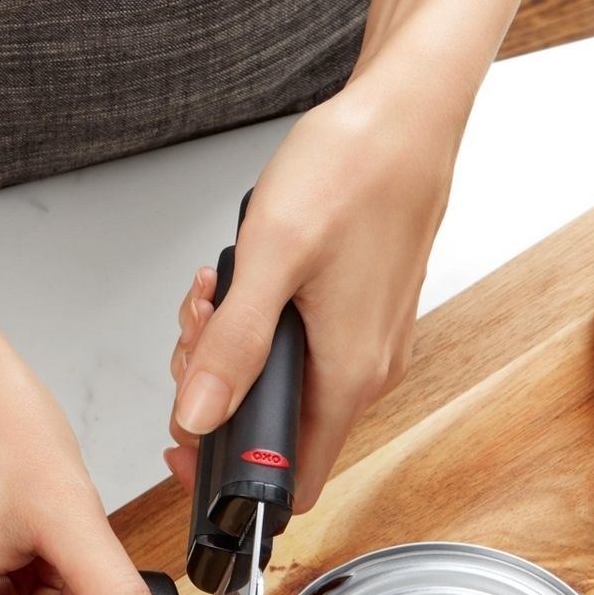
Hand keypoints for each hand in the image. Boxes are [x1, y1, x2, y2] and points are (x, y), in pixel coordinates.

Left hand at [165, 65, 460, 511]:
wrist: (408, 112)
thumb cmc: (356, 168)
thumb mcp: (272, 257)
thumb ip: (233, 345)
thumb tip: (200, 415)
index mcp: (348, 376)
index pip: (292, 482)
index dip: (230, 482)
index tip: (185, 447)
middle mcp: (366, 371)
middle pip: (276, 431)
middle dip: (216, 393)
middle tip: (195, 337)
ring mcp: (367, 343)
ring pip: (282, 385)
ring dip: (232, 350)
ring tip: (215, 295)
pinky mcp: (362, 314)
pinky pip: (300, 348)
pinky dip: (260, 325)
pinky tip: (243, 282)